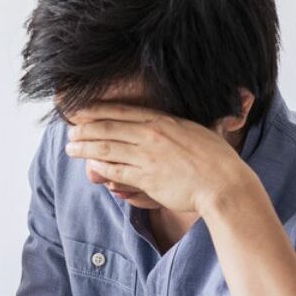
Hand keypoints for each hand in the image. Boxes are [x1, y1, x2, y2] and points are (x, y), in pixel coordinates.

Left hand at [64, 103, 258, 213]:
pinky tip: (90, 167)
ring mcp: (147, 156)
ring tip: (70, 148)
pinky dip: (100, 168)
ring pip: (106, 148)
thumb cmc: (218, 159)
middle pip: (108, 127)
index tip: (81, 111)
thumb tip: (180, 121)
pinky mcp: (146, 178)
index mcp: (164, 120)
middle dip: (84, 129)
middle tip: (70, 132)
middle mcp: (152, 135)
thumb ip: (183, 126)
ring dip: (85, 148)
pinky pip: (115, 171)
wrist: (225, 185)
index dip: (97, 110)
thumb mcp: (201, 131)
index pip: (122, 111)